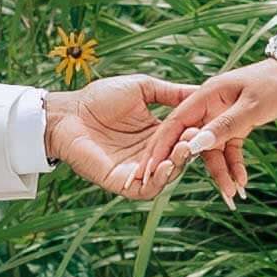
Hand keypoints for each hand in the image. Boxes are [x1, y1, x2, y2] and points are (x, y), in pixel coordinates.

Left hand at [42, 75, 203, 200]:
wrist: (67, 113)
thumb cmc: (100, 97)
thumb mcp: (143, 88)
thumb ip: (172, 93)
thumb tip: (203, 91)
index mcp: (158, 132)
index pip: (185, 136)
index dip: (198, 132)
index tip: (210, 121)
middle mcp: (151, 153)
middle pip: (180, 157)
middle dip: (191, 148)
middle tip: (199, 136)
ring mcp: (137, 170)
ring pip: (167, 175)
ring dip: (178, 163)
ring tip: (184, 148)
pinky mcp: (122, 182)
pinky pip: (146, 188)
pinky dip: (158, 180)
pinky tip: (165, 165)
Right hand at [152, 57, 276, 205]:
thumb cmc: (276, 85)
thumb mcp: (251, 106)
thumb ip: (224, 126)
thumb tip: (195, 146)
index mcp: (206, 95)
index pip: (176, 123)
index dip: (162, 146)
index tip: (150, 169)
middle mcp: (210, 107)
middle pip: (193, 141)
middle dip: (193, 168)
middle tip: (185, 190)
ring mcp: (223, 117)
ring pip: (213, 150)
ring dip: (221, 172)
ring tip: (232, 196)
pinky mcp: (238, 125)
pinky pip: (230, 149)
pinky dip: (235, 165)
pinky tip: (243, 182)